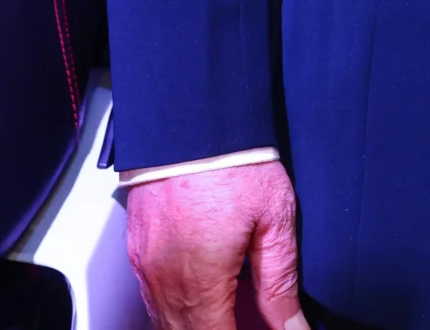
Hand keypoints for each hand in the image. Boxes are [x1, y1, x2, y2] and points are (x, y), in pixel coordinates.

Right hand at [124, 160, 309, 329]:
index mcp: (201, 280)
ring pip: (168, 321)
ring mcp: (145, 268)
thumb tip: (291, 325)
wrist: (190, 119)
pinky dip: (182, 307)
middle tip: (255, 322)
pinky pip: (155, 298)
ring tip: (236, 312)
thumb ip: (280, 281)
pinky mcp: (137, 252)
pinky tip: (209, 296)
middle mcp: (164, 281)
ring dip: (200, 323)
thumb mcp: (274, 220)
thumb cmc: (233, 161)